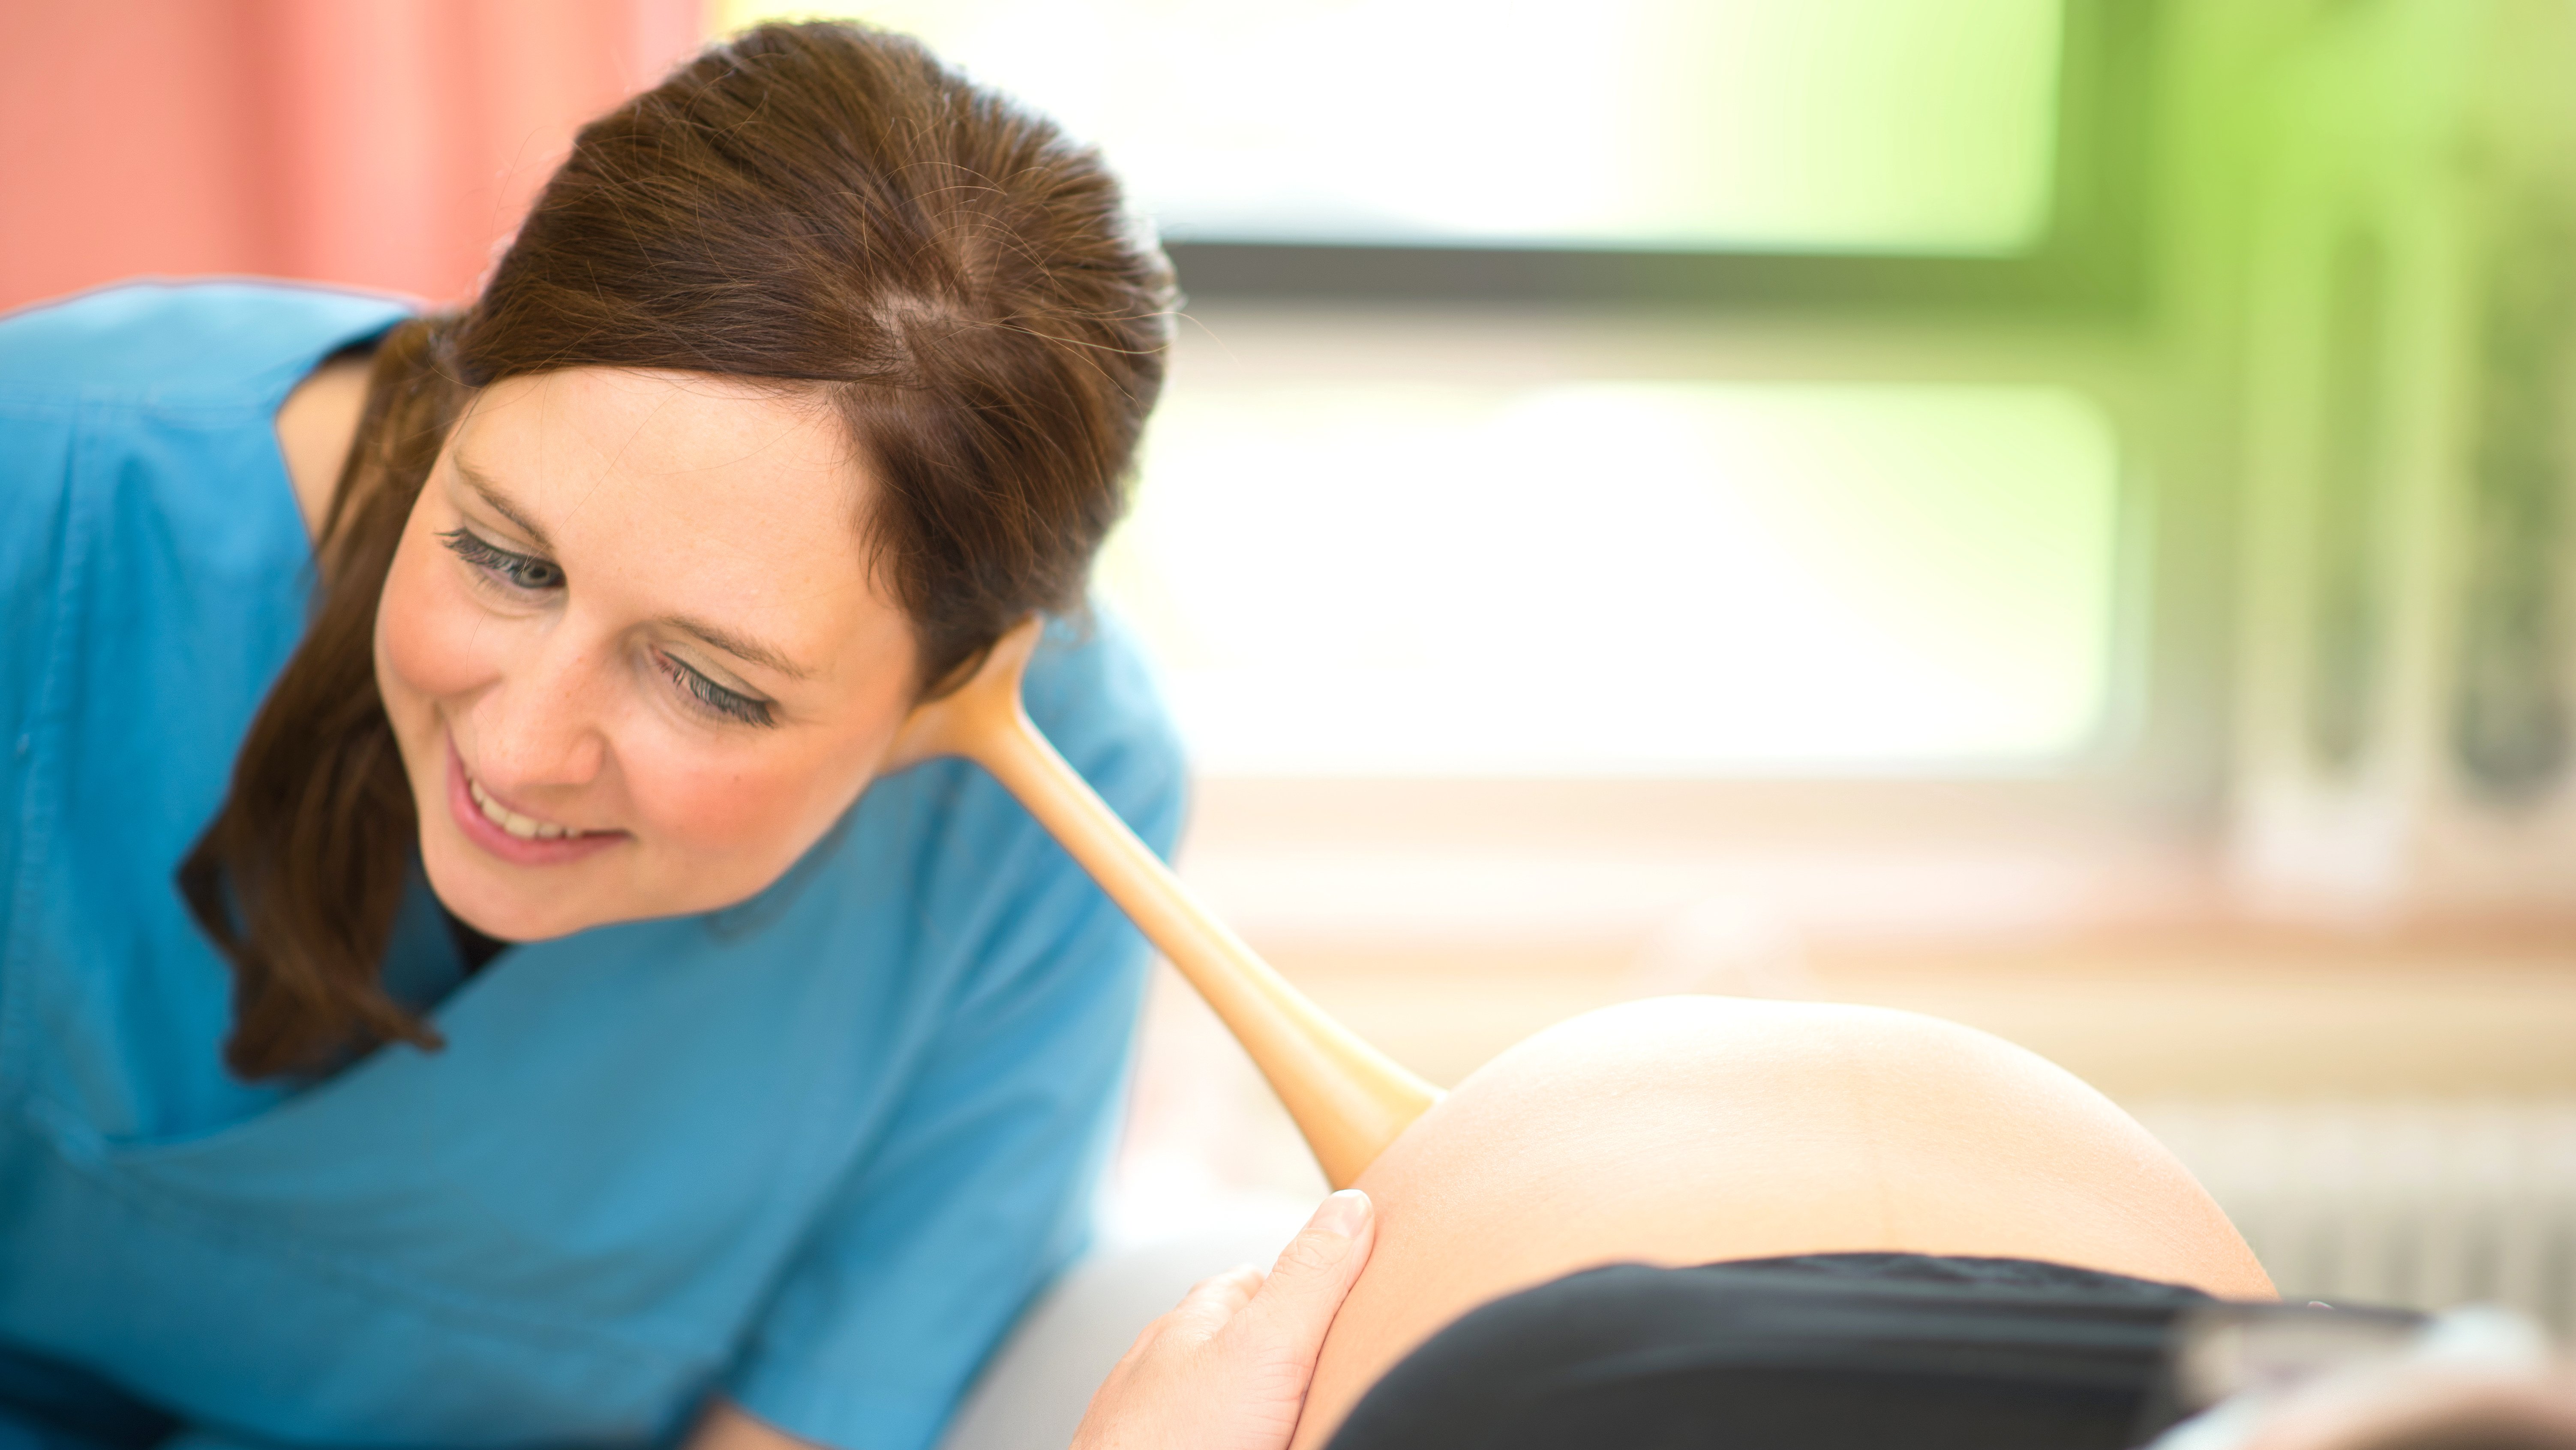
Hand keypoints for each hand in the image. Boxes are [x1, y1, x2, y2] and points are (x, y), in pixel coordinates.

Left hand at [1070, 1189, 1376, 1449]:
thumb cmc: (1181, 1446)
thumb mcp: (1262, 1347)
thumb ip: (1309, 1277)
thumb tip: (1353, 1201)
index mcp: (1199, 1319)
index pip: (1266, 1279)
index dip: (1319, 1287)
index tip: (1367, 1298)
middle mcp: (1175, 1366)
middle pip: (1254, 1346)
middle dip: (1296, 1358)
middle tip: (1352, 1375)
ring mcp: (1167, 1426)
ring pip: (1232, 1404)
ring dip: (1269, 1412)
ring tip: (1313, 1422)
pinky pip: (1215, 1434)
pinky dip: (1246, 1434)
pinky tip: (1275, 1443)